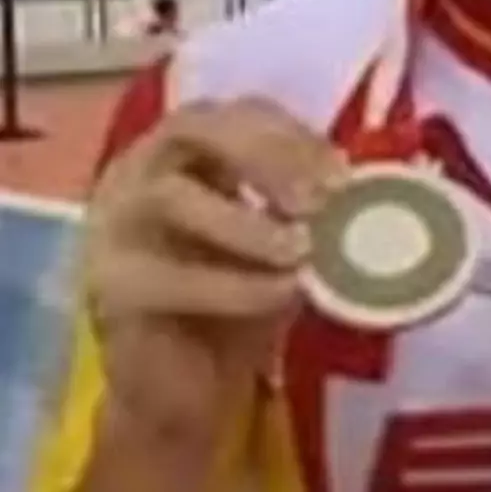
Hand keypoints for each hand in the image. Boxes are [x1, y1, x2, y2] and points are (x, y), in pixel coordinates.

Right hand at [82, 97, 346, 448]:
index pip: (236, 113)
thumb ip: (315, 212)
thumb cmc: (239, 299)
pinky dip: (236, 284)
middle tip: (321, 197)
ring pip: (171, 197)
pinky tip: (283, 292)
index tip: (343, 170)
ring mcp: (115, 227)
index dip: (291, 133)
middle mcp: (141, 173)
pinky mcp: (111, 289)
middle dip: (264, 155)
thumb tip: (371, 189)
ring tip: (305, 248)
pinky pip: (171, 278)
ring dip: (248, 221)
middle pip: (191, 127)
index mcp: (187, 152)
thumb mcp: (285, 243)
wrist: (185, 386)